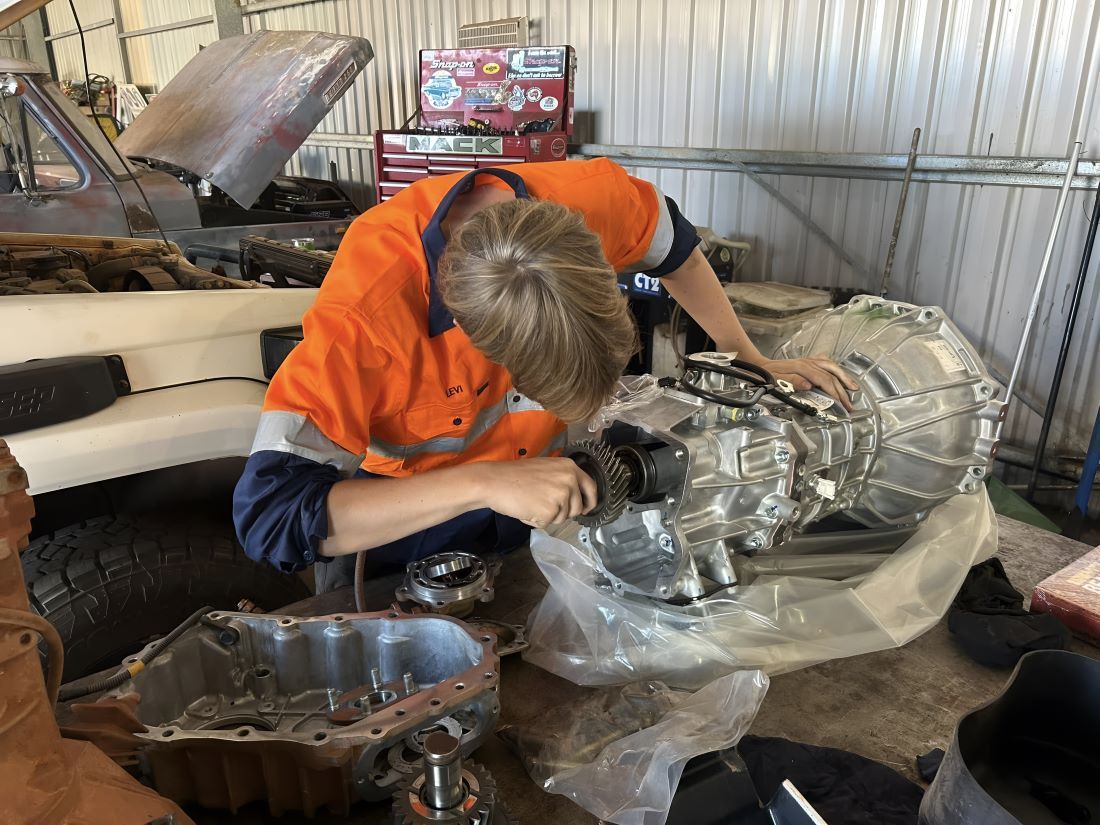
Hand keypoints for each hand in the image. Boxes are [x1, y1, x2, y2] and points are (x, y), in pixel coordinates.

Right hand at [468, 458, 598, 528]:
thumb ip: (563, 479)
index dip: (590, 501)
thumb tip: (574, 498)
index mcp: (570, 467)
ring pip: (562, 517)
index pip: (591, 487)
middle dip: (562, 512)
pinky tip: (525, 509)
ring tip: (530, 502)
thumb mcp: (546, 469)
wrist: (494, 481)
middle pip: (576, 508)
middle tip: (542, 504)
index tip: (586, 508)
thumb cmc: (514, 476)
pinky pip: (548, 523)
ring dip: (548, 516)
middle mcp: (570, 480)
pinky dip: (536, 521)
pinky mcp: (551, 511)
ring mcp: (562, 496)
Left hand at [757, 356, 858, 410]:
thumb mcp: (777, 380)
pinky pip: (826, 363)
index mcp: (802, 368)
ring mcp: (810, 361)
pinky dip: (836, 369)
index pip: (824, 381)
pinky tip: (840, 375)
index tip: (841, 404)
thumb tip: (808, 385)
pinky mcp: (809, 361)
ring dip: (844, 378)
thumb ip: (793, 382)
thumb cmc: (768, 375)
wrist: (761, 366)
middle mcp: (809, 363)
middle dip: (842, 391)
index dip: (835, 393)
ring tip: (854, 388)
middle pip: (831, 376)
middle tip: (849, 405)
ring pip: (832, 367)